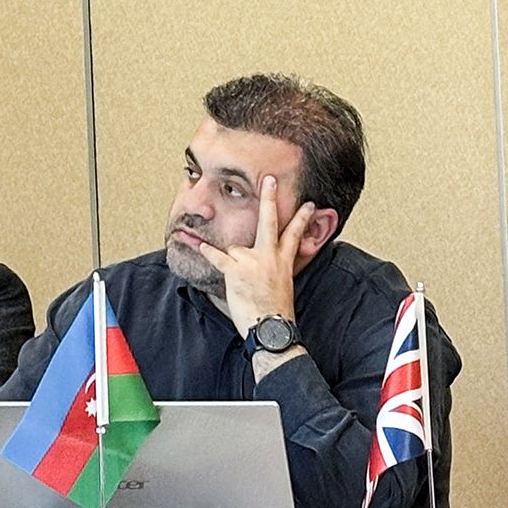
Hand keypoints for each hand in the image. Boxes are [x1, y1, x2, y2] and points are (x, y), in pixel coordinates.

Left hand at [194, 176, 314, 337]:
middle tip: (270, 179)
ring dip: (233, 263)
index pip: (295, 234)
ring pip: (235, 249)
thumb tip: (269, 267)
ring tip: (240, 282)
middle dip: (270, 198)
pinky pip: (217, 257)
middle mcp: (270, 257)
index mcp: (284, 262)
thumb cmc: (275, 314)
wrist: (271, 328)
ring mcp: (252, 261)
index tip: (309, 204)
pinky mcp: (235, 269)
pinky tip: (198, 245)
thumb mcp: (284, 287)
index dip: (302, 218)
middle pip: (270, 221)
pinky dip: (207, 252)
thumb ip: (276, 271)